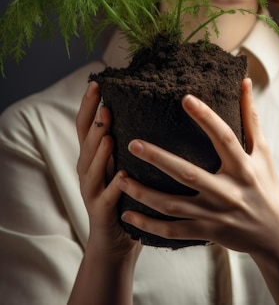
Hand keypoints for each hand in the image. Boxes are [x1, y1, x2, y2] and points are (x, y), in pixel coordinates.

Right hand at [76, 81, 140, 257]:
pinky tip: (123, 175)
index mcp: (92, 156)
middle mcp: (87, 171)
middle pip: (86, 143)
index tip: (95, 83)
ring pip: (92, 168)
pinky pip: (108, 197)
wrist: (115, 242)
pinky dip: (115, 186)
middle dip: (94, 124)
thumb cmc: (124, 195)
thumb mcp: (121, 163)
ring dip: (99, 152)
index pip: (85, 125)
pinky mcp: (102, 212)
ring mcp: (92, 192)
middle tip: (105, 107)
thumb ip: (125, 140)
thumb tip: (146, 106)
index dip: (88, 105)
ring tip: (108, 135)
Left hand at [117, 78, 278, 257]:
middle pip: (188, 173)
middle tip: (133, 143)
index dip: (206, 118)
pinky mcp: (206, 232)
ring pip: (174, 205)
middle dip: (158, 159)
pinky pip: (173, 231)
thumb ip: (250, 117)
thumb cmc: (267, 186)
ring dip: (145, 193)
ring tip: (120, 178)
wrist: (276, 235)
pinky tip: (128, 214)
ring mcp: (215, 215)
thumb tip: (244, 82)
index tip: (185, 98)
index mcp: (243, 167)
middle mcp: (228, 191)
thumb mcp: (262, 152)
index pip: (224, 138)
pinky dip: (149, 225)